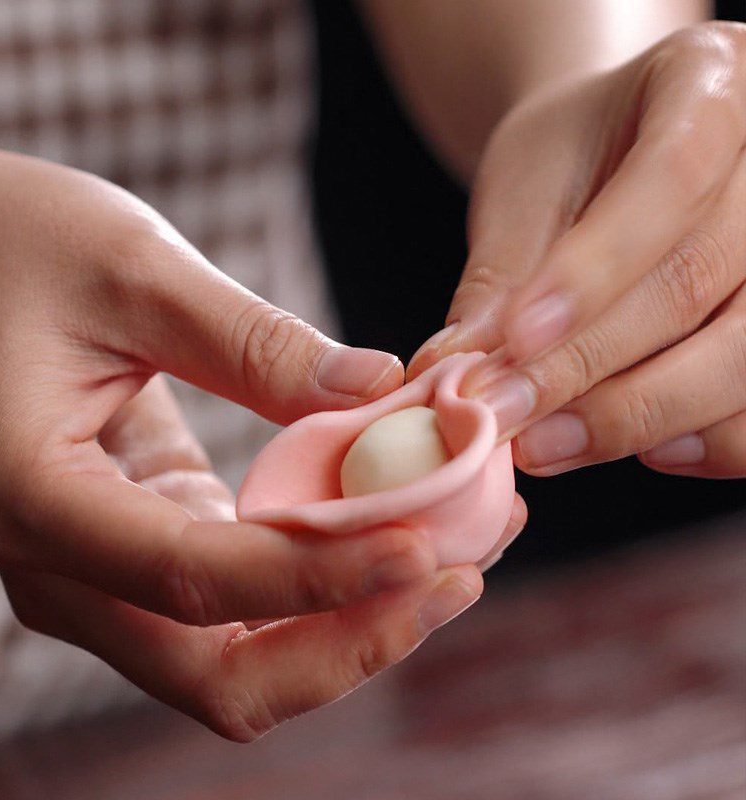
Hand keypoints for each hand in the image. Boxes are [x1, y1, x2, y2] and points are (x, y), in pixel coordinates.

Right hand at [0, 146, 497, 739]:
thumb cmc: (23, 244)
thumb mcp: (138, 270)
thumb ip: (253, 343)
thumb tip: (380, 393)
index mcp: (39, 500)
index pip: (193, 580)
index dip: (318, 578)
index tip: (427, 546)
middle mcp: (65, 565)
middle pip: (220, 671)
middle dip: (347, 640)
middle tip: (458, 576)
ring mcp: (106, 570)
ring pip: (241, 658)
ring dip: (351, 624)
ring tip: (460, 556)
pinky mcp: (149, 543)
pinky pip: (247, 604)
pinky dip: (326, 587)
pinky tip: (399, 531)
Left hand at [409, 22, 745, 478]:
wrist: (620, 160)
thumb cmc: (571, 163)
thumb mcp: (525, 192)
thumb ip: (501, 279)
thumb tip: (455, 369)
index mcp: (710, 85)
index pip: (669, 180)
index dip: (590, 274)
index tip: (512, 342)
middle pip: (701, 281)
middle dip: (588, 368)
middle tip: (505, 418)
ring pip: (742, 357)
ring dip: (635, 418)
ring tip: (545, 444)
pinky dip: (701, 443)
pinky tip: (635, 449)